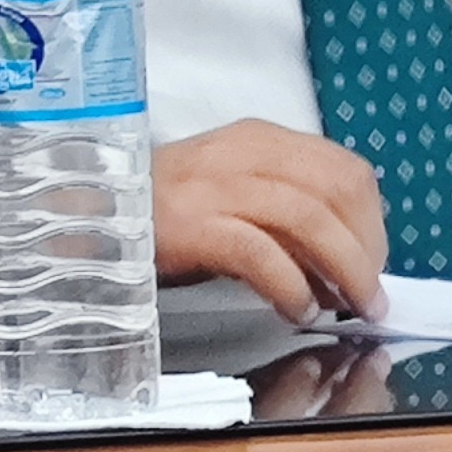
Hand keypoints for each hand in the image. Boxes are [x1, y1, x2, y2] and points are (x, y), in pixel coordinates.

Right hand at [153, 118, 387, 322]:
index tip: (373, 263)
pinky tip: (297, 311)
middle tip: (369, 295)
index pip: (342, 168)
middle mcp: (240, 153)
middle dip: (366, 248)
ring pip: (309, 218)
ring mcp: (214, 187)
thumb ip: (280, 215)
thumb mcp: (226, 197)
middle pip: (336, 190)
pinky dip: (292, 286)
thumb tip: (341, 263)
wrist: (78, 222)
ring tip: (349, 307)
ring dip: (343, 270)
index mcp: (256, 141)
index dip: (371, 221)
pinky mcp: (190, 225)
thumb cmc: (156, 218)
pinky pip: (261, 253)